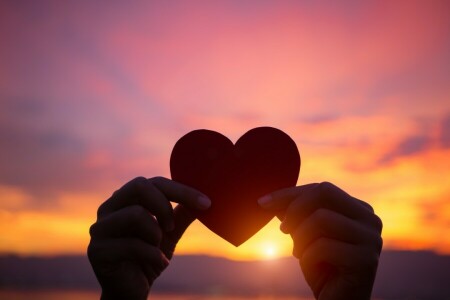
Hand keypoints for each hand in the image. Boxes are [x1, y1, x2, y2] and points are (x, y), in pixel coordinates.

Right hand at [87, 177, 210, 299]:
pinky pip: (132, 245)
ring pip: (135, 213)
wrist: (131, 290)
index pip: (154, 182)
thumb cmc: (149, 256)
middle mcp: (108, 208)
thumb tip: (205, 197)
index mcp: (125, 199)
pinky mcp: (97, 251)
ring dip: (156, 233)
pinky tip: (159, 262)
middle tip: (171, 227)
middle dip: (164, 206)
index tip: (206, 203)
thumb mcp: (169, 232)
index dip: (182, 190)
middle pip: (139, 185)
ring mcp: (100, 229)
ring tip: (157, 246)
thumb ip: (181, 213)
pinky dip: (153, 255)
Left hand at [258, 182, 381, 299]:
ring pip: (321, 218)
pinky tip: (311, 267)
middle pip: (325, 193)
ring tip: (300, 253)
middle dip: (295, 209)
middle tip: (283, 230)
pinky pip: (323, 246)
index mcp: (360, 210)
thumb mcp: (304, 234)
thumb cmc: (320, 268)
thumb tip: (268, 198)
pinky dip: (308, 258)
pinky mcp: (366, 260)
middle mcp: (371, 220)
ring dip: (301, 238)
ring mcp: (372, 239)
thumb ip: (293, 212)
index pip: (322, 188)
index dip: (290, 194)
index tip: (263, 203)